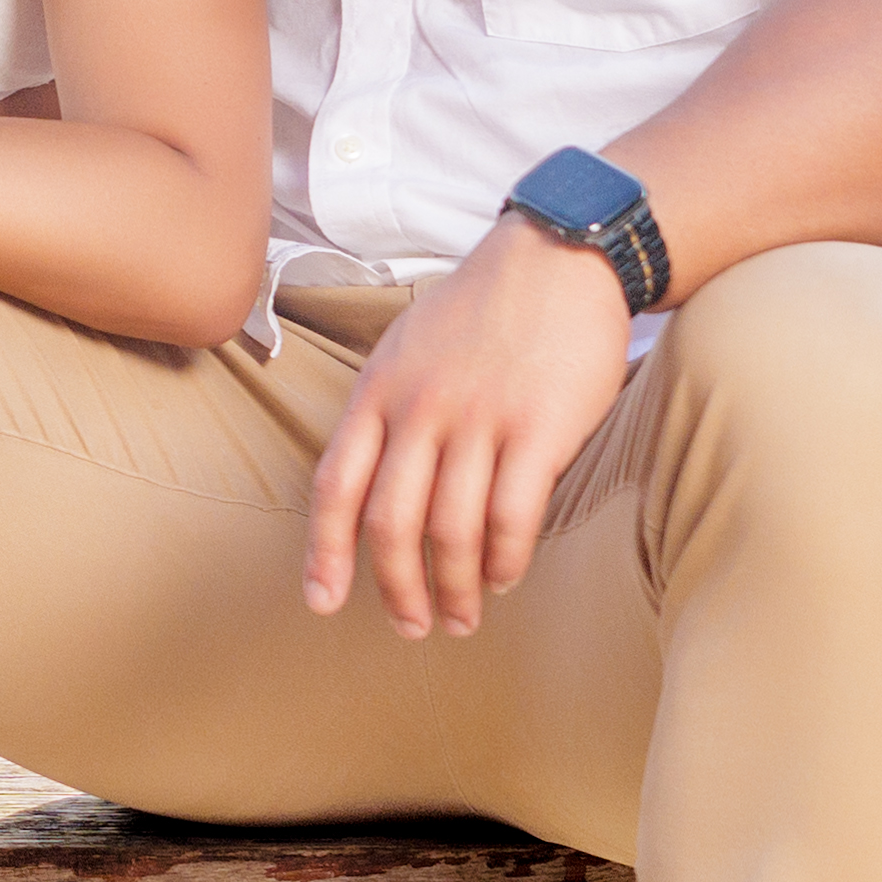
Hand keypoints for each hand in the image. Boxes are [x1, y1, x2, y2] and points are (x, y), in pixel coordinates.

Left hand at [308, 216, 636, 634]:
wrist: (559, 255)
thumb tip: (368, 485)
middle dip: (395, 587)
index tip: (321, 601)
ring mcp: (478, 418)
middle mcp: (420, 408)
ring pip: (451, 530)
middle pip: (390, 521)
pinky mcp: (538, 427)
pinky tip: (503, 577)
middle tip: (410, 626)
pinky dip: (503, 560)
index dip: (324, 552)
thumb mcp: (406, 347)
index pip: (335, 486)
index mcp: (378, 390)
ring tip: (461, 616)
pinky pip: (512, 515)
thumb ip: (386, 411)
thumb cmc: (482, 310)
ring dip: (454, 587)